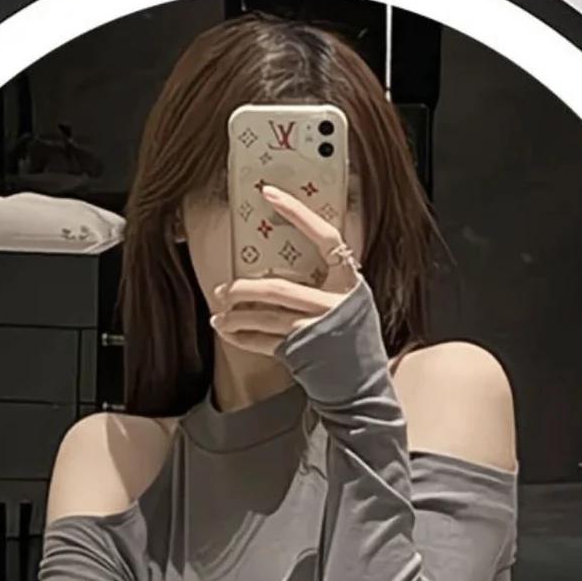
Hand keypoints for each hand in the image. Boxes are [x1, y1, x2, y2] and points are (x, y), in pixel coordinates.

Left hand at [210, 183, 360, 355]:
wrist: (362, 386)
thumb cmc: (354, 339)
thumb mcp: (352, 303)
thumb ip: (327, 282)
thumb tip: (281, 265)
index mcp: (350, 282)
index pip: (325, 237)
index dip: (298, 213)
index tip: (270, 194)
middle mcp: (334, 304)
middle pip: (277, 287)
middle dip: (242, 289)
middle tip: (222, 291)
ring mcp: (317, 330)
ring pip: (264, 316)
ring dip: (234, 316)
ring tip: (219, 316)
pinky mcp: (303, 353)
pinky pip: (263, 342)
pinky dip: (242, 337)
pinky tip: (229, 333)